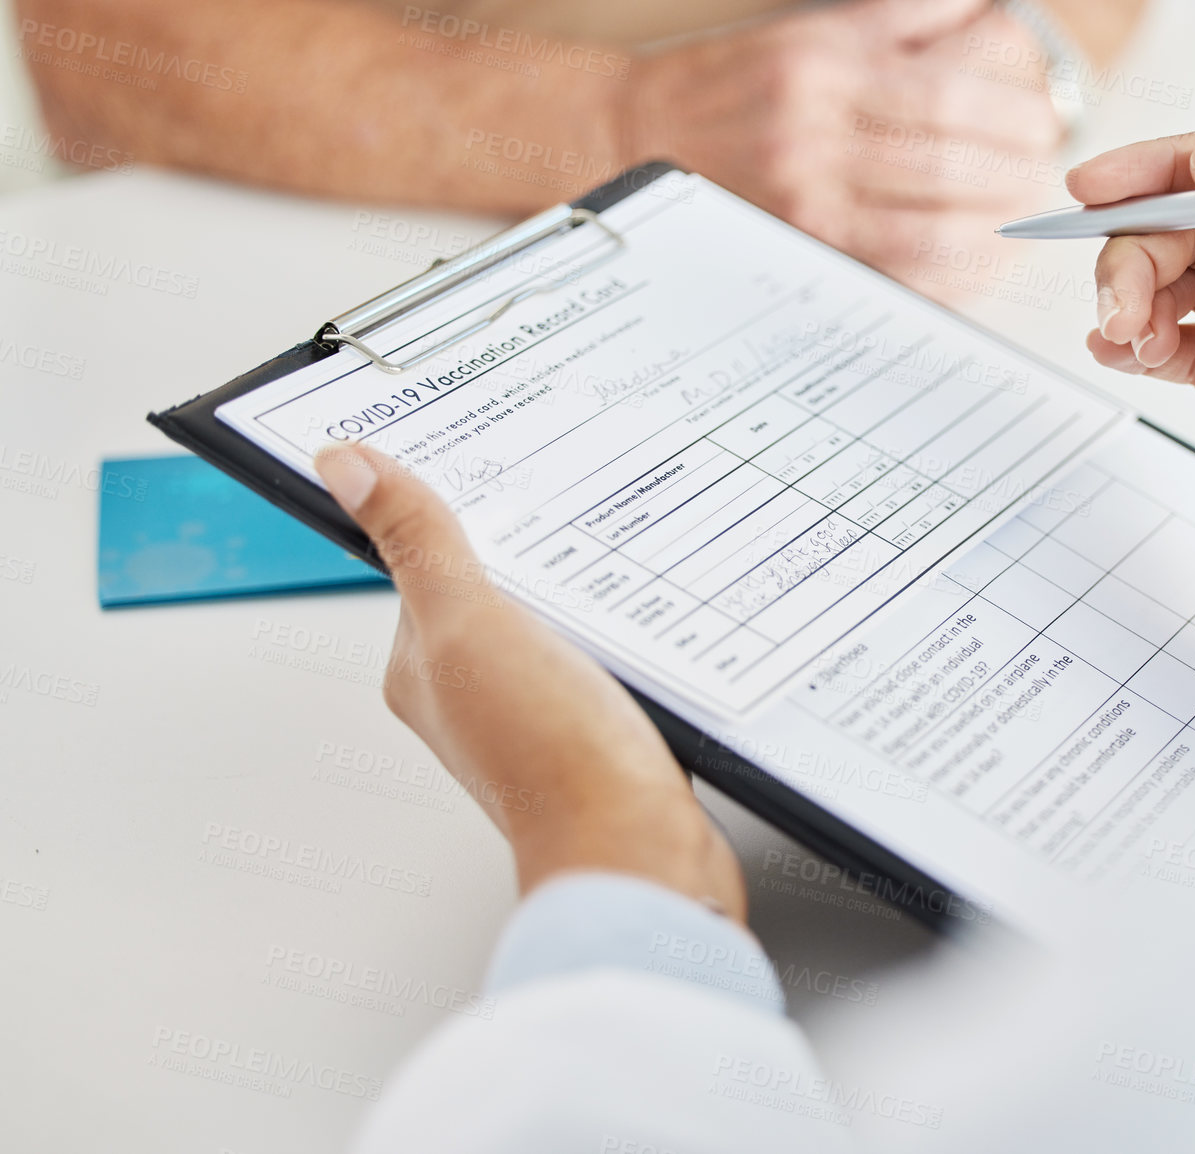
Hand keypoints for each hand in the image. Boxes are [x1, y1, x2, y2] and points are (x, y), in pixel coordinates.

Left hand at [312, 444, 746, 921]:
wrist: (639, 850)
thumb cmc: (551, 758)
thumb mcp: (470, 623)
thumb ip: (417, 544)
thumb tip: (347, 468)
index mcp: (422, 667)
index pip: (424, 559)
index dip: (451, 507)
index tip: (482, 460)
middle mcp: (472, 694)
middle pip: (494, 587)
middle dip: (530, 545)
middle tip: (569, 500)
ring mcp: (537, 714)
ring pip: (554, 620)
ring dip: (582, 588)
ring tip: (613, 559)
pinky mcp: (597, 729)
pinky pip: (602, 656)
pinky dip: (621, 630)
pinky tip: (645, 620)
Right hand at [620, 0, 1061, 292]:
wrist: (635, 139)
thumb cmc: (735, 86)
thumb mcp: (815, 29)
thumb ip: (904, 19)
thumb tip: (989, 16)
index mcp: (825, 68)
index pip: (948, 94)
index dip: (1013, 114)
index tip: (1041, 124)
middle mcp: (814, 137)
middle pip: (948, 164)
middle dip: (1015, 173)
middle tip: (1041, 174)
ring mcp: (804, 206)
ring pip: (930, 230)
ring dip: (995, 229)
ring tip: (1020, 218)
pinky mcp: (799, 257)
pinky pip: (897, 278)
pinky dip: (954, 275)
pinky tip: (982, 260)